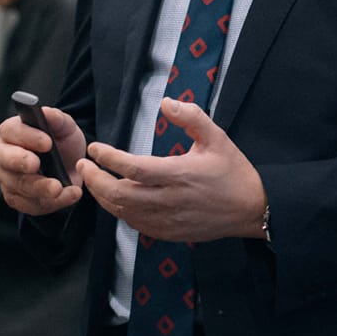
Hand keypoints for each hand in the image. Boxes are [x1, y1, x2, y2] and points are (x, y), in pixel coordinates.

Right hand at [0, 104, 86, 215]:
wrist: (70, 167)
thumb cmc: (62, 142)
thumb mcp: (65, 128)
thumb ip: (57, 119)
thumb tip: (45, 112)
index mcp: (12, 132)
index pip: (12, 131)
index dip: (28, 136)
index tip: (47, 142)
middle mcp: (4, 155)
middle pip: (6, 160)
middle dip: (22, 162)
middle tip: (37, 164)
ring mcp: (7, 179)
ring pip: (19, 185)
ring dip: (40, 188)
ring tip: (60, 188)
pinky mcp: (16, 198)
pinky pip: (29, 204)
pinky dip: (51, 202)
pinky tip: (68, 196)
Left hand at [80, 98, 266, 242]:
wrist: (252, 209)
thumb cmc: (233, 171)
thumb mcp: (217, 137)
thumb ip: (191, 117)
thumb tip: (166, 102)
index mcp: (181, 174)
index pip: (134, 168)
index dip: (109, 159)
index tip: (95, 148)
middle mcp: (171, 200)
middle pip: (120, 195)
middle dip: (96, 180)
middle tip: (84, 165)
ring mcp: (168, 220)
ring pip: (123, 212)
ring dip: (103, 197)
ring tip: (94, 180)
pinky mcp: (169, 233)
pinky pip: (135, 224)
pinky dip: (120, 211)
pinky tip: (116, 199)